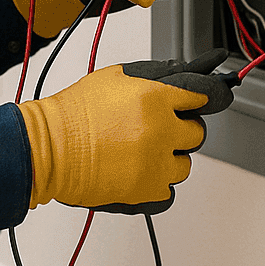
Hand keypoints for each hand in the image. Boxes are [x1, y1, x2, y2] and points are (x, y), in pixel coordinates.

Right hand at [16, 49, 233, 212]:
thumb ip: (159, 74)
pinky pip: (170, 191)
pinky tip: (137, 171)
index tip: (215, 97)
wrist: (49, 149)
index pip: (206, 95)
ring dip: (169, 158)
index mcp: (155, 98)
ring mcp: (155, 166)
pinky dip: (157, 184)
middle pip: (197, 133)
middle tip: (156, 127)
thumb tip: (189, 71)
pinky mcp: (147, 194)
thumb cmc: (77, 112)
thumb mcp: (119, 76)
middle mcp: (160, 132)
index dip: (212, 95)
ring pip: (185, 164)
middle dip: (180, 129)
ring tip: (139, 151)